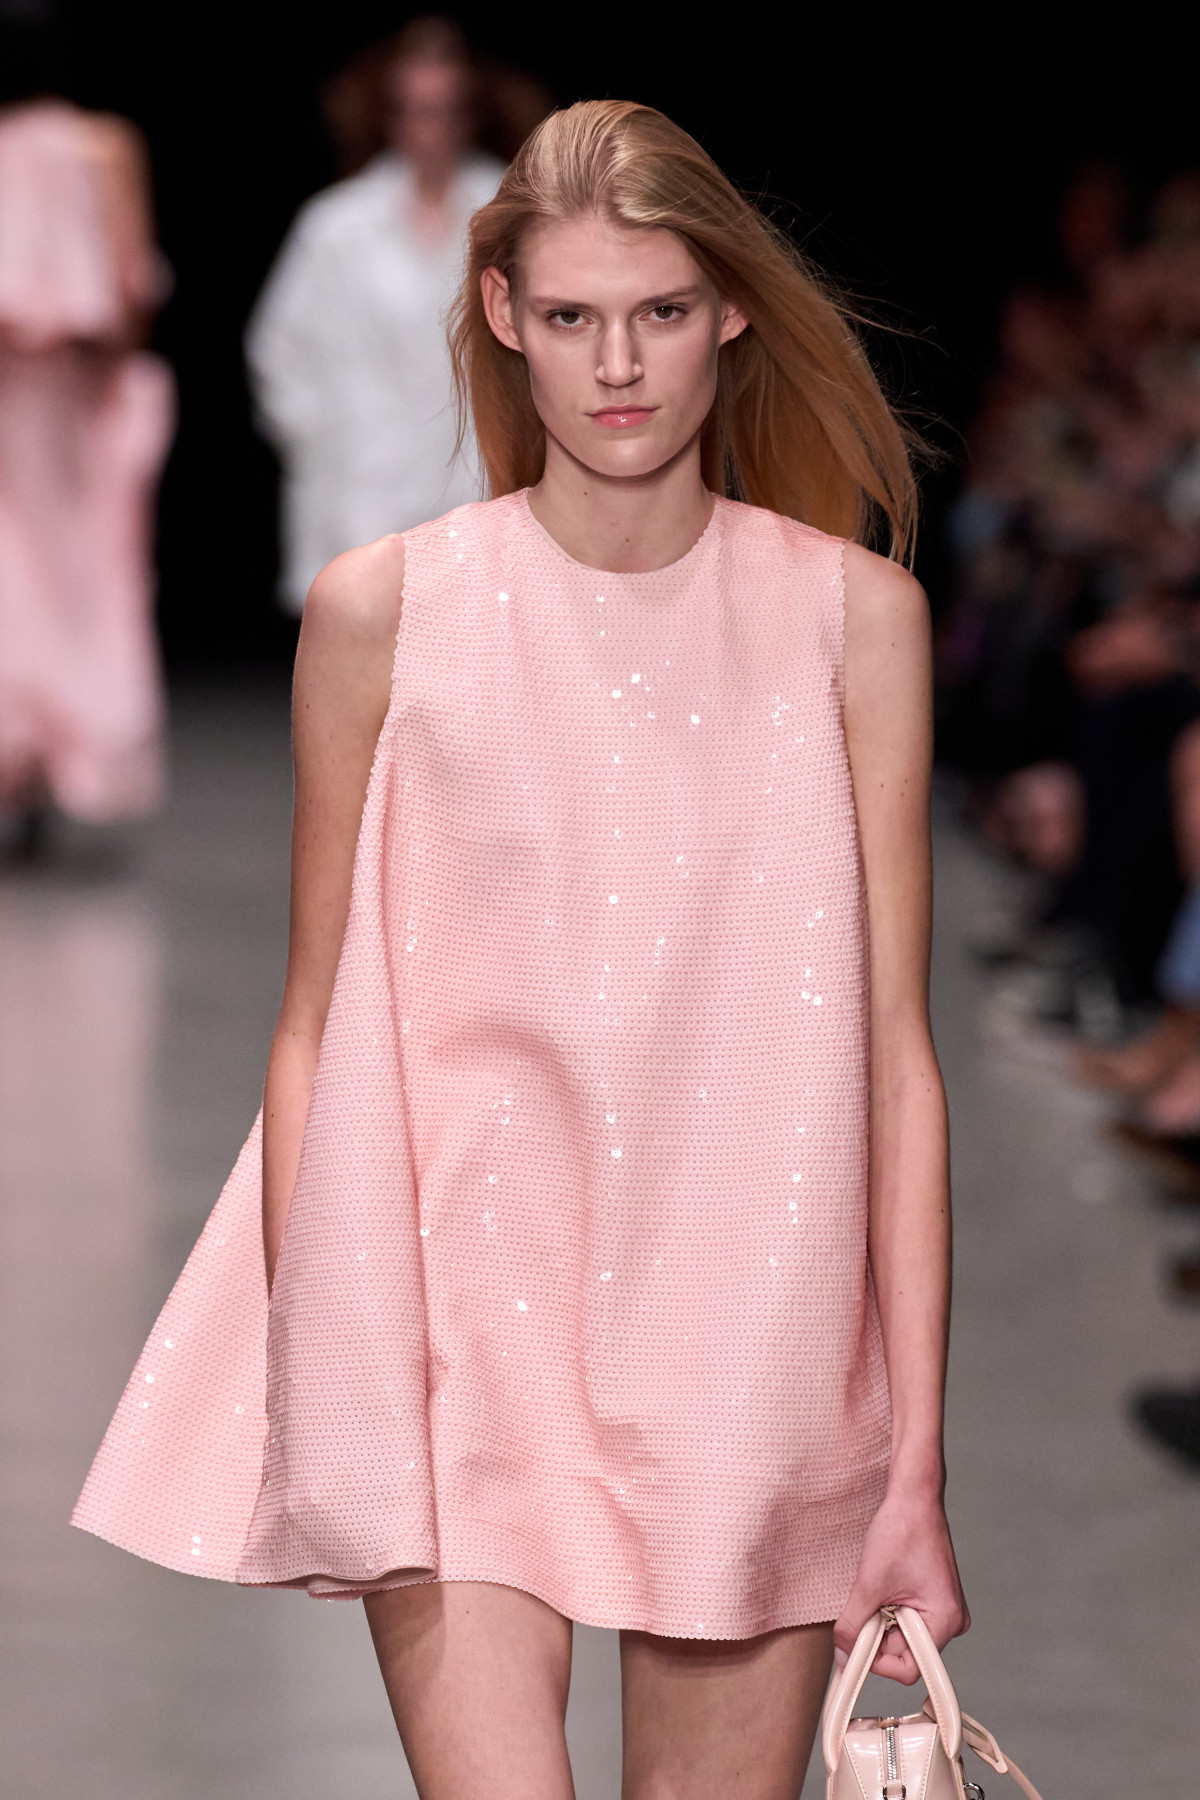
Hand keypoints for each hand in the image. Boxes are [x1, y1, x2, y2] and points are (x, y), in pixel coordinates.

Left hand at [833, 1488, 968, 1683]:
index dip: (877, 1662)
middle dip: (877, 1636)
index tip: (854, 1645)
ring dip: (882, 1621)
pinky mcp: (934, 1598)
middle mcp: (952, 1621)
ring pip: (903, 1635)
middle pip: (905, 1652)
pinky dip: (889, 1610)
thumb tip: (842, 1656)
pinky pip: (907, 1619)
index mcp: (945, 1620)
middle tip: (862, 1607)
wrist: (913, 1497)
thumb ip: (853, 1625)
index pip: (909, 1668)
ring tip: (874, 1589)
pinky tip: (884, 1586)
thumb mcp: (869, 1583)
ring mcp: (944, 1609)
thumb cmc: (900, 1531)